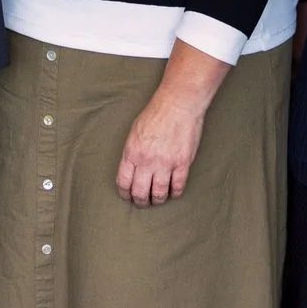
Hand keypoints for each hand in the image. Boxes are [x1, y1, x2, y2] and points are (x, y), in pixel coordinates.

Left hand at [116, 83, 210, 206]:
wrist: (178, 104)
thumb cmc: (156, 113)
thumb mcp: (135, 132)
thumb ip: (132, 152)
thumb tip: (131, 169)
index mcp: (132, 152)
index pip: (124, 182)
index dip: (125, 193)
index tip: (128, 197)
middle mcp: (147, 161)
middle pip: (140, 192)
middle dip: (140, 201)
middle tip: (142, 203)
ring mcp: (165, 163)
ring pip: (158, 193)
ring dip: (157, 200)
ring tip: (157, 200)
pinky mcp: (182, 163)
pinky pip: (177, 186)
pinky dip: (174, 193)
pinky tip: (173, 192)